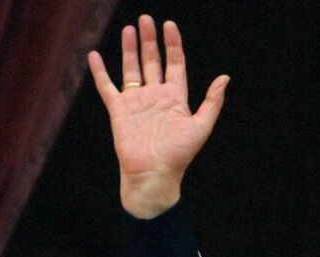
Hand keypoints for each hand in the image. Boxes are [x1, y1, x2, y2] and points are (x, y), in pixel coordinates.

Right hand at [87, 15, 228, 217]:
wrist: (153, 174)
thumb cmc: (178, 155)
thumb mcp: (201, 126)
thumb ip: (212, 102)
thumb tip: (225, 78)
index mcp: (175, 98)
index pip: (175, 64)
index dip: (173, 45)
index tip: (169, 25)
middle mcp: (155, 96)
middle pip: (153, 61)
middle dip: (150, 40)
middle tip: (146, 19)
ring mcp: (136, 102)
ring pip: (132, 68)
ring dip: (130, 49)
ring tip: (129, 29)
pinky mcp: (119, 110)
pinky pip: (107, 86)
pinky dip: (100, 71)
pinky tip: (94, 55)